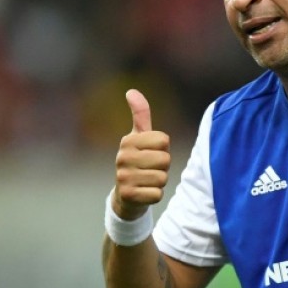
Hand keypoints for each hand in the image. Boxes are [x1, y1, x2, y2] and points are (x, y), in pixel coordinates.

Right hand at [113, 89, 170, 219]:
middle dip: (163, 167)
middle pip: (165, 160)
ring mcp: (123, 177)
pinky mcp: (128, 196)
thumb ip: (140, 115)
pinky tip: (144, 193)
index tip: (151, 153)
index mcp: (128, 141)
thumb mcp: (139, 138)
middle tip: (150, 169)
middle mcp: (122, 157)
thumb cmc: (137, 161)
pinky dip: (155, 195)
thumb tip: (131, 91)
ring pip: (163, 178)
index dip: (163, 149)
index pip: (164, 140)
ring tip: (147, 181)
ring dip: (159, 182)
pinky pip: (157, 194)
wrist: (125, 196)